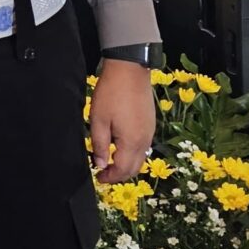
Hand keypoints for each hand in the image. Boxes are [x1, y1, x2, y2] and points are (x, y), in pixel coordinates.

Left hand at [90, 57, 156, 181]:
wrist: (130, 70)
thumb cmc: (111, 93)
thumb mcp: (98, 120)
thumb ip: (99, 144)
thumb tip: (101, 165)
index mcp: (132, 142)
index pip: (123, 170)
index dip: (110, 178)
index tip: (98, 177)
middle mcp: (145, 141)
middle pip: (134, 168)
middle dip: (119, 175)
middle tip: (103, 172)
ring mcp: (150, 132)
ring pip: (140, 159)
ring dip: (126, 165)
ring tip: (110, 160)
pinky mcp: (151, 124)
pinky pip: (143, 147)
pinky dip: (132, 154)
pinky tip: (120, 146)